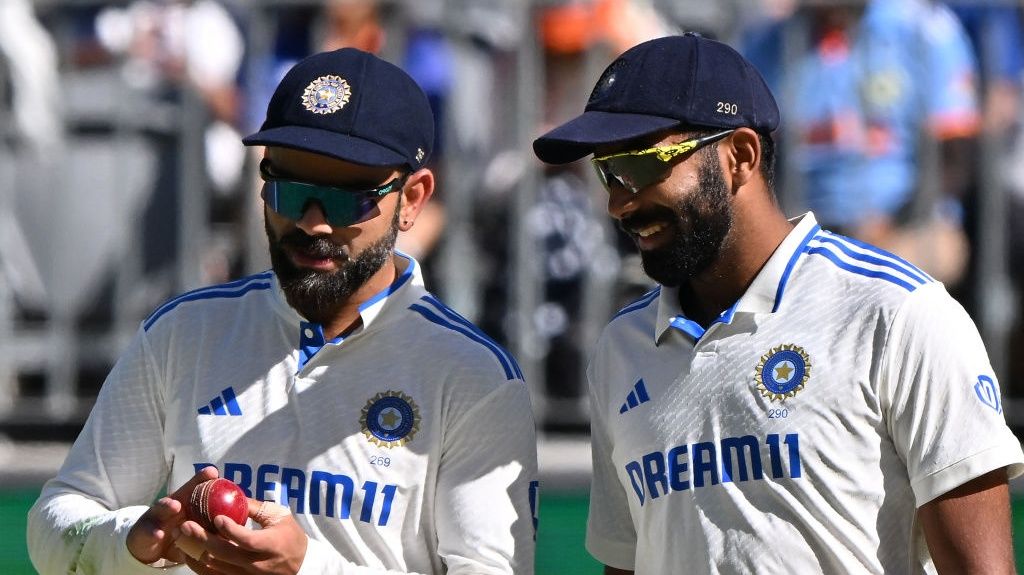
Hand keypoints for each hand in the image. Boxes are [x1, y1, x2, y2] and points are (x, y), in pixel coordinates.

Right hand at [127, 465, 219, 564]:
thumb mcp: (194, 528)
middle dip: (189, 485)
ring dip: (168, 506)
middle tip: (204, 479)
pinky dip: (154, 533)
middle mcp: (171, 505)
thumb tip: (237, 525)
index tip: (213, 472)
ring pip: (162, 508)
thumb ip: (210, 525)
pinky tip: (158, 534)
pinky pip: (149, 532)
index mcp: (186, 503)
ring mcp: (156, 516)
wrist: (149, 545)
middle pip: (180, 492)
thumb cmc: (178, 532)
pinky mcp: (144, 531)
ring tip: (175, 506)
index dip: (203, 479)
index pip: (196, 488)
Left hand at [178, 499, 307, 574]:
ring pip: (215, 567)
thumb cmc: (290, 536)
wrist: (300, 566)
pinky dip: (199, 566)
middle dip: (202, 538)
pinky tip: (190, 553)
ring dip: (195, 552)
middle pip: (225, 554)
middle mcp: (258, 564)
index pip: (247, 540)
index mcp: (271, 545)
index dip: (231, 529)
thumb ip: (255, 507)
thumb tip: (231, 495)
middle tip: (186, 525)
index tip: (217, 517)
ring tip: (182, 537)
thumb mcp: (279, 516)